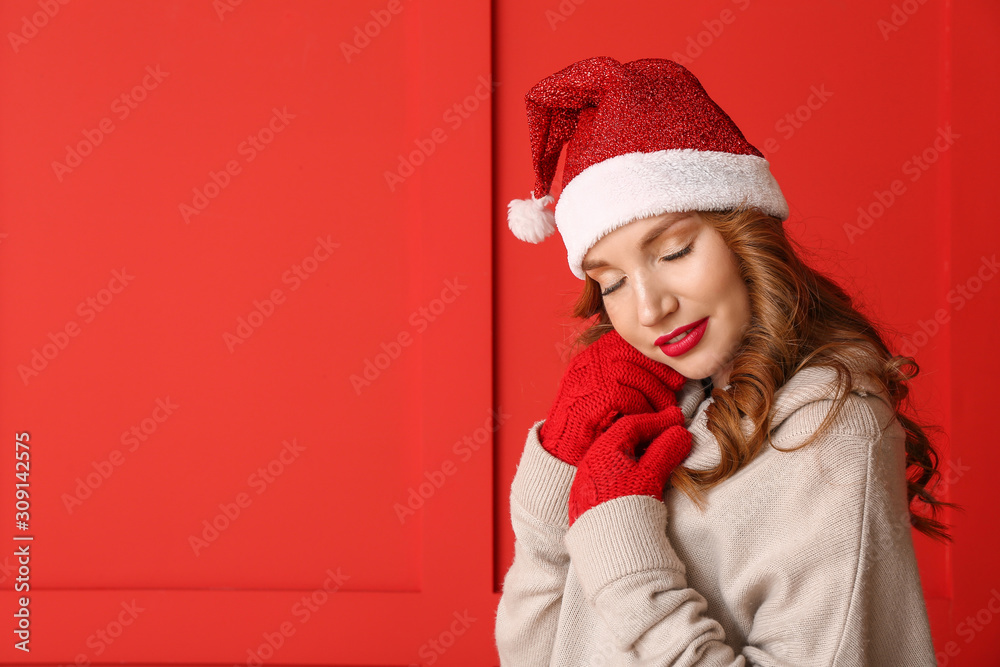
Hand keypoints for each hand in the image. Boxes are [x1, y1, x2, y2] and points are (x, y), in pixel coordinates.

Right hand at [540, 329, 686, 466]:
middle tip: (675, 392)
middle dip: (659, 373)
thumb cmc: (589, 425)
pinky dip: (644, 411)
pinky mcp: (595, 397)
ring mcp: (589, 377)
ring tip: (667, 411)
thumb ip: (626, 377)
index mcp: (591, 356)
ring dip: (656, 394)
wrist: (561, 451)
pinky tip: (649, 422)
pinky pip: (630, 399)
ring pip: (635, 376)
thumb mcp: (605, 392)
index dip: (654, 359)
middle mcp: (588, 361)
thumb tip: (666, 372)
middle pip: (633, 354)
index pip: (628, 344)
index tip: (673, 376)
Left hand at [567, 408, 691, 526]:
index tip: (678, 418)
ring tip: (663, 451)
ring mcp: (587, 479)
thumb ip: (666, 450)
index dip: (658, 420)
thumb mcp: (651, 476)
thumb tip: (681, 433)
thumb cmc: (627, 509)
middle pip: (622, 438)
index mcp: (601, 450)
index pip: (631, 424)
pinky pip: (611, 471)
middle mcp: (589, 461)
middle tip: (673, 432)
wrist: (608, 549)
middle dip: (649, 433)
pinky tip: (644, 472)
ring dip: (640, 450)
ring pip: (617, 455)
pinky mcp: (589, 496)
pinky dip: (630, 466)